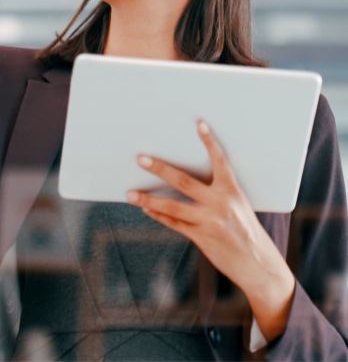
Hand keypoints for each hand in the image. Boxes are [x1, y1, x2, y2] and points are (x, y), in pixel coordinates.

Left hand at [127, 120, 295, 342]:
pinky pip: (174, 223)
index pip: (220, 161)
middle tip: (141, 159)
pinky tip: (145, 208)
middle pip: (184, 181)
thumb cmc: (246, 230)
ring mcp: (209, 221)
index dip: (210, 142)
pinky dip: (158, 215)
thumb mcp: (238, 205)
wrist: (258, 264)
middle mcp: (220, 203)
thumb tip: (187, 180)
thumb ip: (217, 192)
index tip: (199, 124)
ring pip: (172, 206)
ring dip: (149, 198)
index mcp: (232, 191)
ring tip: (130, 194)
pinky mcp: (201, 237)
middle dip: (160, 168)